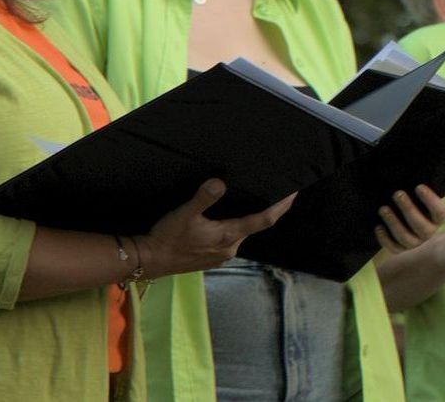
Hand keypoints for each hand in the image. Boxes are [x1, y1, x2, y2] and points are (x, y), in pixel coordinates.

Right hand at [140, 178, 294, 278]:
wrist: (150, 261)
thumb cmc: (168, 238)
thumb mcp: (184, 214)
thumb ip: (204, 197)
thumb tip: (221, 182)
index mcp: (228, 236)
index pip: (264, 220)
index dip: (281, 206)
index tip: (294, 193)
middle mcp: (230, 248)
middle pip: (256, 225)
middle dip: (268, 209)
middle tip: (277, 190)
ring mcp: (221, 254)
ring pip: (243, 232)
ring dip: (251, 217)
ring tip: (255, 199)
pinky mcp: (212, 257)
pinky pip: (231, 238)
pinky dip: (237, 225)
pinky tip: (230, 216)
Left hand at [376, 184, 444, 253]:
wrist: (404, 218)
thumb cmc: (413, 199)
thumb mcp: (419, 194)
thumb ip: (419, 186)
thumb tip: (412, 171)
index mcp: (437, 217)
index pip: (439, 212)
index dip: (430, 200)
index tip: (418, 186)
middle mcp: (428, 231)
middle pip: (421, 226)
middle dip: (408, 209)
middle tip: (397, 194)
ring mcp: (415, 242)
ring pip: (406, 238)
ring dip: (394, 223)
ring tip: (383, 209)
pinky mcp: (401, 248)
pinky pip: (394, 248)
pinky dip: (385, 239)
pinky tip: (378, 227)